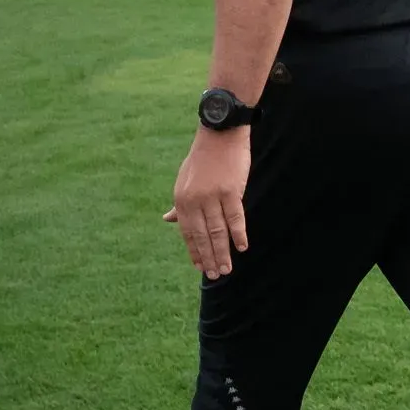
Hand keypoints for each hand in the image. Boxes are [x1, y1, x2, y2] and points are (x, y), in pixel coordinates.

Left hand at [164, 129, 250, 278]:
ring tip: (227, 268)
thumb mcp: (184, 180)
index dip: (194, 251)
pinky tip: (241, 247)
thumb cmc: (203, 158)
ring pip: (217, 231)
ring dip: (222, 252)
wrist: (219, 133)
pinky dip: (238, 234)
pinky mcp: (230, 191)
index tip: (200, 266)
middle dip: (209, 257)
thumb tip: (168, 220)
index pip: (187, 232)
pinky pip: (235, 217)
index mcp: (181, 199)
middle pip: (202, 236)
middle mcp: (194, 200)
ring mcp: (212, 196)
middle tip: (215, 275)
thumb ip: (179, 204)